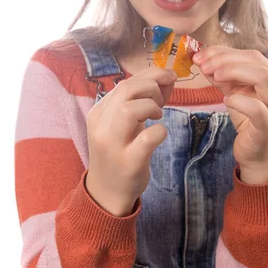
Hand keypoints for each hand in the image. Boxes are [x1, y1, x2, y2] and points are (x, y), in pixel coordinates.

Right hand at [86, 67, 176, 215]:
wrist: (106, 192)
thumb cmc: (119, 152)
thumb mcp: (124, 123)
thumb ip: (142, 99)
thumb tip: (168, 78)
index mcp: (99, 112)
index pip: (124, 82)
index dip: (151, 75)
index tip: (168, 78)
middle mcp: (101, 126)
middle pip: (126, 90)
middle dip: (151, 87)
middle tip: (162, 100)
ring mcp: (113, 145)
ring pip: (129, 109)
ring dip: (151, 106)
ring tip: (158, 115)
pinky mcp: (128, 163)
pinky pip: (147, 139)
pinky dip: (160, 131)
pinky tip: (159, 134)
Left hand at [192, 46, 267, 181]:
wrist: (258, 153)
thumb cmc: (248, 118)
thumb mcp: (234, 91)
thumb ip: (221, 75)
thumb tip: (202, 59)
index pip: (251, 54)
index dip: (224, 52)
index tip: (200, 55)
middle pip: (256, 61)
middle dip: (225, 60)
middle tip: (203, 65)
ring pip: (263, 77)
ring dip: (234, 72)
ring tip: (214, 78)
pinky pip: (258, 109)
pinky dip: (239, 101)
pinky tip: (226, 100)